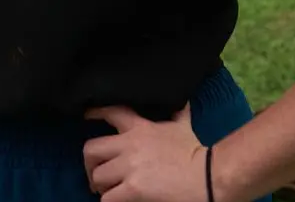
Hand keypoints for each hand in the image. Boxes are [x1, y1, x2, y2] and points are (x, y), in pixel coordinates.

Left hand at [82, 104, 206, 201]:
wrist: (207, 176)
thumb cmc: (195, 152)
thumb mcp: (183, 127)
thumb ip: (178, 114)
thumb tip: (183, 101)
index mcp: (140, 128)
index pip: (111, 113)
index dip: (95, 113)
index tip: (87, 115)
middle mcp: (129, 145)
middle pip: (92, 150)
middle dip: (91, 164)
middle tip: (97, 175)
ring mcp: (129, 167)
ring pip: (97, 176)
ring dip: (101, 186)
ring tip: (108, 192)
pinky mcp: (132, 189)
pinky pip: (107, 198)